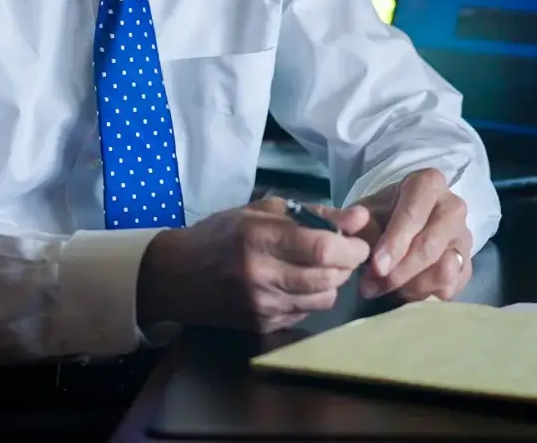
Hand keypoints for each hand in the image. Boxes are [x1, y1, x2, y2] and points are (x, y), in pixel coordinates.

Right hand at [136, 197, 370, 333]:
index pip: (321, 249)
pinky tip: (300, 283)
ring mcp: (262, 305)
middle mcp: (262, 276)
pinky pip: (306, 314)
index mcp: (260, 239)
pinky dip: (313, 299)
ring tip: (322, 267)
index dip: (351, 248)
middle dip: (348, 265)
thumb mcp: (263, 211)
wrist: (176, 275)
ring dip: (333, 283)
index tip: (358, 242)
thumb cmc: (220, 234)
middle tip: (345, 253)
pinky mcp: (261, 326)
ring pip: (323, 300)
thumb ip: (315, 213)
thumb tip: (360, 218)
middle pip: (328, 277)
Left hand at [352, 169, 472, 302]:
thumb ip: (354, 220)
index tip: (376, 266)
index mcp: (428, 183)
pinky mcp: (467, 266)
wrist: (400, 229)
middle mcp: (453, 206)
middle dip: (399, 271)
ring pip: (445, 270)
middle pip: (430, 246)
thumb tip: (355, 221)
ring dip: (412, 286)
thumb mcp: (363, 213)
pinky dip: (426, 296)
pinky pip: (451, 289)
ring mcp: (464, 237)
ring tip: (388, 288)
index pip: (414, 213)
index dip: (395, 243)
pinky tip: (405, 292)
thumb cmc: (381, 217)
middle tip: (372, 286)